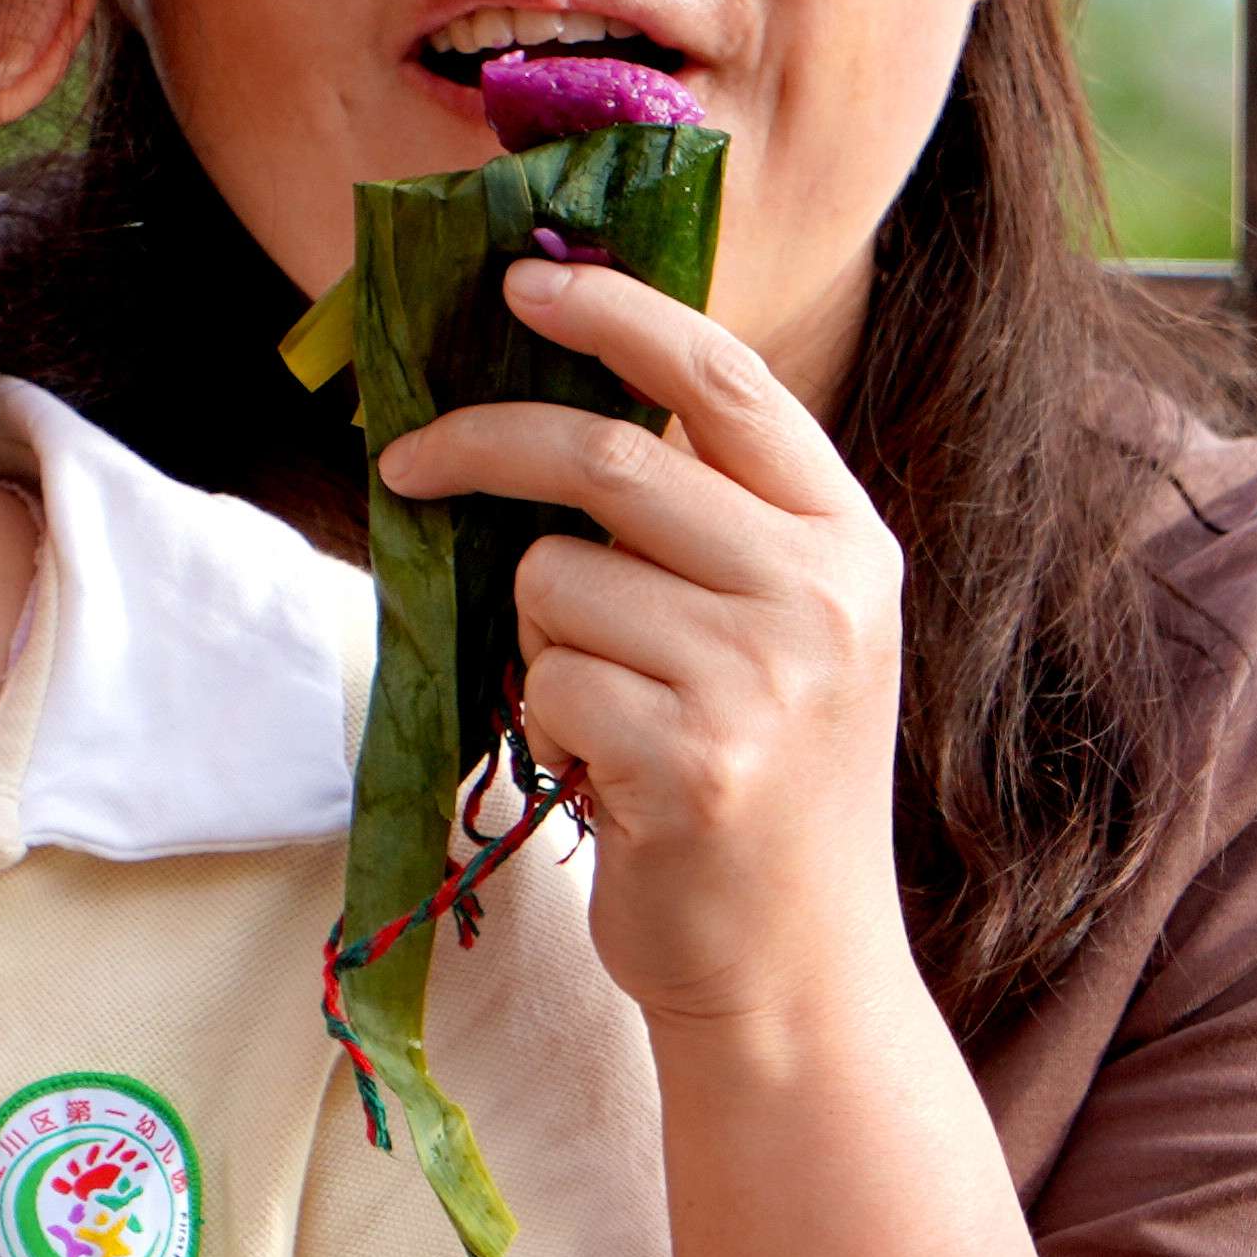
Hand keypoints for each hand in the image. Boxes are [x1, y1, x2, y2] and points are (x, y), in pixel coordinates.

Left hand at [367, 257, 913, 1036]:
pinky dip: (546, 720)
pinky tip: (608, 773)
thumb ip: (708, 528)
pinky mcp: (697, 758)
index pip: (725, 376)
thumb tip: (552, 409)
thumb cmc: (760, 792)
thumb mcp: (783, 635)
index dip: (615, 314)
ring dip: (538, 638)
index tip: (519, 285)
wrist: (798, 971)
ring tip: (604, 711)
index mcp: (848, 538)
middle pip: (608, 457)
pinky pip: (549, 679)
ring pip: (558, 579)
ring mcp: (765, 675)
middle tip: (408, 462)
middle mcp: (821, 592)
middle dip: (483, 447)